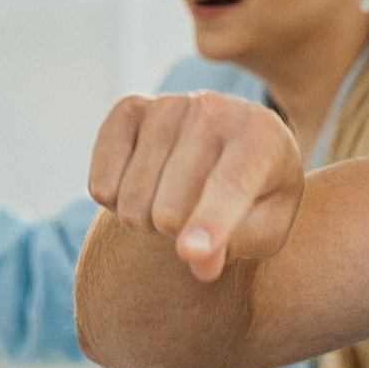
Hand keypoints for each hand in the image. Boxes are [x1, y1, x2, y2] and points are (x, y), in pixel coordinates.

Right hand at [85, 91, 304, 282]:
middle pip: (171, 208)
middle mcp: (215, 109)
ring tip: (172, 202)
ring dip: (147, 220)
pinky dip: (114, 202)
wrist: (234, 144)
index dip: (210, 222)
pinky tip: (142, 188)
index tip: (190, 253)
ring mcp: (169, 104)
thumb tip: (201, 263)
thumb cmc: (257, 194)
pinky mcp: (129, 109)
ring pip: (132, 199)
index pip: (231, 185)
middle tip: (194, 222)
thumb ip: (240, 244)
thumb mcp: (267, 225)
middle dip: (177, 235)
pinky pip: (101, 182)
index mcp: (262, 136)